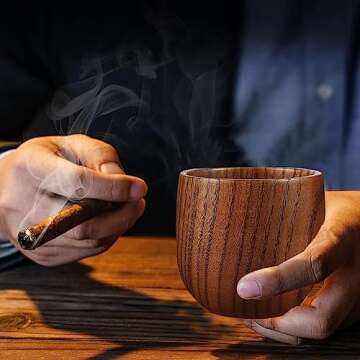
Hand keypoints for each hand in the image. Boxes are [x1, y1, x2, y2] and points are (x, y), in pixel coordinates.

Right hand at [0, 134, 146, 265]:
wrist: (6, 191)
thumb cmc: (46, 162)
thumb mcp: (71, 145)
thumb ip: (101, 156)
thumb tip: (124, 183)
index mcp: (31, 170)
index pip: (77, 184)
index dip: (114, 188)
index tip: (139, 188)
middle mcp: (25, 207)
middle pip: (84, 223)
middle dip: (122, 214)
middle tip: (138, 201)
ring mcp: (32, 236)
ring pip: (90, 240)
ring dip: (118, 225)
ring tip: (126, 207)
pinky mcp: (42, 254)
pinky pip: (86, 251)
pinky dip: (106, 236)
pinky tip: (108, 220)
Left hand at [237, 191, 359, 343]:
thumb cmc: (341, 211)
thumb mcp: (321, 204)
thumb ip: (292, 215)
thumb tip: (242, 218)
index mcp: (342, 241)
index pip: (313, 266)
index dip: (276, 281)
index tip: (243, 288)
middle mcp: (355, 277)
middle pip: (320, 320)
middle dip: (276, 323)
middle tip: (245, 309)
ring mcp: (358, 299)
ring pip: (320, 332)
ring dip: (280, 330)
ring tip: (249, 314)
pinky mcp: (354, 310)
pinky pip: (324, 328)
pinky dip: (293, 328)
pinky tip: (270, 314)